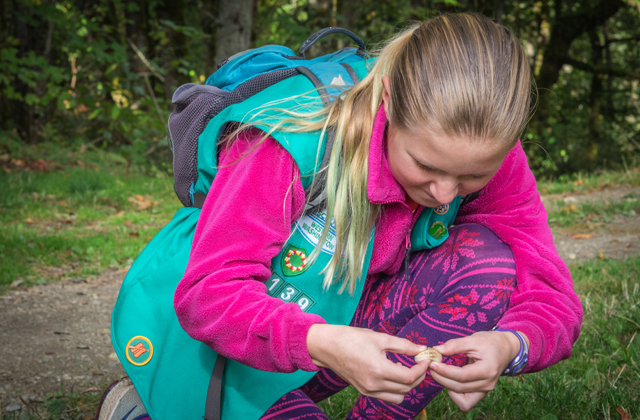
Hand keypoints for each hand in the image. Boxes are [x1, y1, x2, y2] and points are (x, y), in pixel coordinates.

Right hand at [307, 324, 430, 403]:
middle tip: (419, 363)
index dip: (421, 369)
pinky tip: (392, 372)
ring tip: (404, 369)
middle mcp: (374, 384)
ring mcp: (368, 390)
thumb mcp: (380, 338)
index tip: (425, 359)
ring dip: (406, 386)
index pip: (409, 377)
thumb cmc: (352, 338)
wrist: (328, 346)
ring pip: (397, 396)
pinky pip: (386, 396)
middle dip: (417, 376)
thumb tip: (421, 349)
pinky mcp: (363, 390)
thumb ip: (403, 345)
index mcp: (379, 370)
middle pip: (406, 388)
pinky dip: (394, 388)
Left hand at [427, 330, 528, 411]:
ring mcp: (486, 390)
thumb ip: (455, 345)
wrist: (505, 349)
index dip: (445, 371)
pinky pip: (465, 401)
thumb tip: (436, 350)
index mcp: (488, 369)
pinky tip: (450, 380)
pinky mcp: (482, 392)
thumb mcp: (473, 339)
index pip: (462, 375)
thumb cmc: (489, 342)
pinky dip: (455, 394)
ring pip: (461, 397)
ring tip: (439, 372)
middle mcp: (488, 383)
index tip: (432, 363)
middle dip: (441, 378)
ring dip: (446, 386)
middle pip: (459, 387)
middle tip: (430, 365)